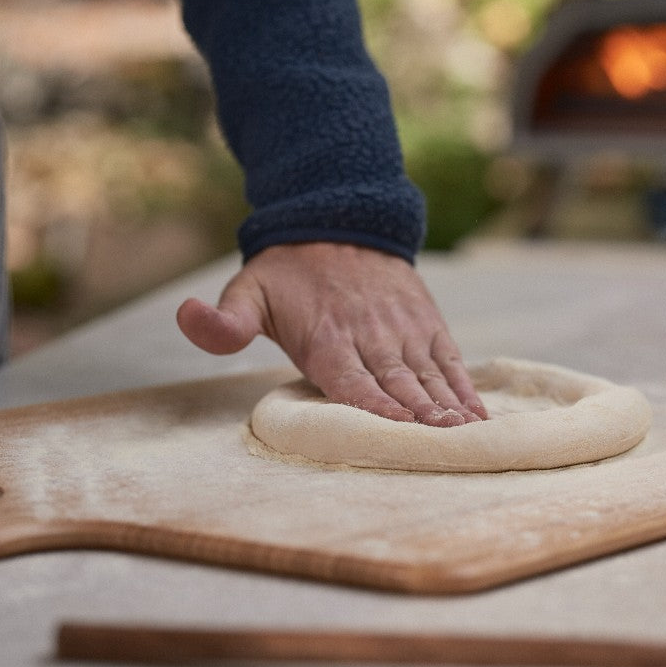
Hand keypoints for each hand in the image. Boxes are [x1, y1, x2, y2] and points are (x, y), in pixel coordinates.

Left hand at [176, 242, 486, 425]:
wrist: (338, 221)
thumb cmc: (288, 273)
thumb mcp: (246, 290)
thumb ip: (224, 319)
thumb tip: (187, 316)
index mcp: (327, 338)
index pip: (352, 382)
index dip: (375, 407)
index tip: (399, 430)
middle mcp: (371, 337)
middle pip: (399, 385)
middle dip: (422, 418)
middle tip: (445, 445)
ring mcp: (404, 331)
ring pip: (429, 377)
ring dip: (449, 408)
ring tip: (467, 436)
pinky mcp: (427, 325)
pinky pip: (449, 362)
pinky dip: (465, 390)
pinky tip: (479, 418)